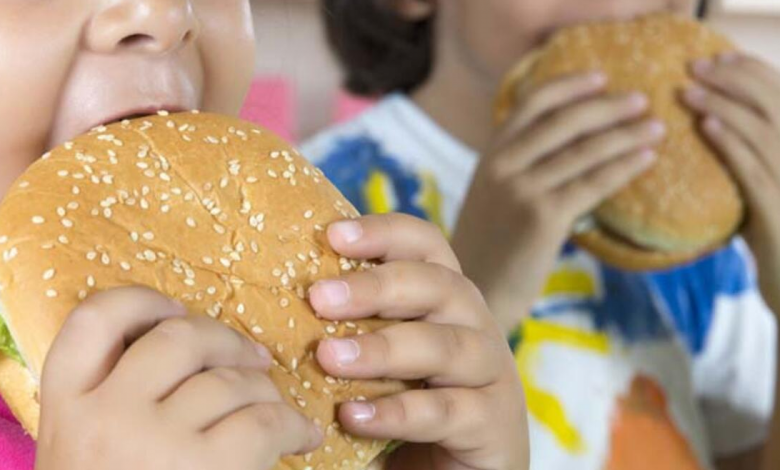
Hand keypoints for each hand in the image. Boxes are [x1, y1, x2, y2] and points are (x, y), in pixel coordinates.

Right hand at [35, 287, 321, 469]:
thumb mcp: (87, 454)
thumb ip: (112, 400)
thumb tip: (185, 342)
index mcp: (65, 408)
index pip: (94, 319)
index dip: (142, 301)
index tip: (175, 310)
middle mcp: (105, 416)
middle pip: (179, 336)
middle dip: (226, 339)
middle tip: (253, 358)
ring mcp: (154, 442)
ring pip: (229, 380)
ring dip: (266, 390)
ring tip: (278, 409)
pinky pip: (264, 421)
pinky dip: (294, 424)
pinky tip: (303, 436)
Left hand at [310, 214, 528, 469]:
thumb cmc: (403, 405)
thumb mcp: (375, 360)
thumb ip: (345, 330)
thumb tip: (269, 303)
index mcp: (443, 298)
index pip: (424, 245)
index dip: (384, 232)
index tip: (333, 235)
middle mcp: (473, 324)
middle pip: (437, 285)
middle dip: (376, 288)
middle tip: (319, 298)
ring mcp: (490, 373)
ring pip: (444, 346)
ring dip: (383, 348)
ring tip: (328, 358)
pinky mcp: (495, 424)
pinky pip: (447, 411)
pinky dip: (399, 412)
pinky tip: (353, 416)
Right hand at [452, 72, 663, 332]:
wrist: (476, 292)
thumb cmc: (490, 248)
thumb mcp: (491, 197)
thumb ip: (517, 167)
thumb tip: (568, 148)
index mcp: (490, 156)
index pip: (532, 103)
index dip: (569, 85)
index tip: (601, 77)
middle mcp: (503, 166)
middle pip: (565, 121)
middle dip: (608, 106)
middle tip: (643, 100)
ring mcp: (522, 190)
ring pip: (585, 151)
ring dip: (626, 135)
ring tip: (657, 127)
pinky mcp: (543, 218)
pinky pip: (593, 183)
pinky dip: (624, 167)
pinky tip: (647, 159)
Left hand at [682, 53, 779, 313]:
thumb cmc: (779, 245)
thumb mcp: (768, 198)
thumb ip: (752, 166)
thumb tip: (716, 134)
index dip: (752, 73)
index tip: (717, 59)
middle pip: (774, 106)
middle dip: (733, 80)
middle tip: (694, 67)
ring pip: (761, 132)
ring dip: (722, 106)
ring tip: (688, 91)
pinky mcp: (779, 210)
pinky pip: (754, 169)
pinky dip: (729, 143)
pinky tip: (704, 126)